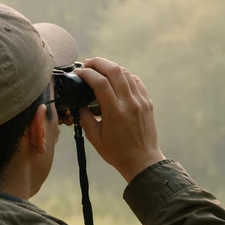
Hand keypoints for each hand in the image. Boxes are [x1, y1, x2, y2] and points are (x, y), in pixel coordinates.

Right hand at [74, 57, 165, 182]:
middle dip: (98, 62)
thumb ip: (85, 118)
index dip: (86, 73)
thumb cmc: (117, 153)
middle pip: (114, 70)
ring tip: (100, 70)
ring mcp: (140, 101)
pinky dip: (124, 76)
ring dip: (111, 67)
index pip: (99, 82)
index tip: (77, 73)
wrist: (143, 161)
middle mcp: (129, 103)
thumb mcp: (95, 138)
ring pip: (126, 72)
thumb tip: (79, 103)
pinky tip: (116, 80)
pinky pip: (136, 81)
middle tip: (87, 65)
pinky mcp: (147, 102)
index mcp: (114, 112)